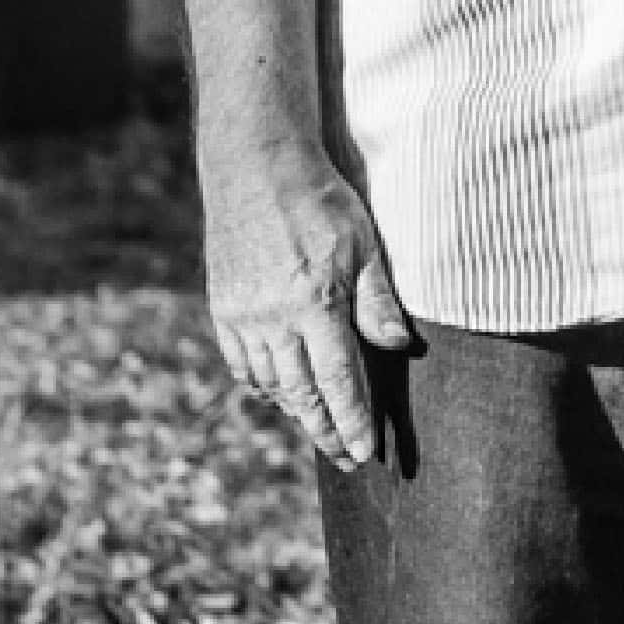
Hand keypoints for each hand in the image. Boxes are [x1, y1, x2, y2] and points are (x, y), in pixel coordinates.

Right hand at [203, 144, 413, 469]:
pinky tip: (281, 395)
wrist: (253, 164)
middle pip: (302, 394)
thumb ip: (377, 298)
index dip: (353, 421)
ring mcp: (243, 316)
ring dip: (297, 413)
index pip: (338, 381)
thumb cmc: (319, 197)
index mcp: (315, 302)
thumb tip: (400, 346)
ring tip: (321, 433)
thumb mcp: (363, 241)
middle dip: (327, 431)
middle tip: (347, 459)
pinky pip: (243, 364)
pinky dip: (264, 386)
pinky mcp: (223, 308)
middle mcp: (274, 318)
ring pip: (271, 383)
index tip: (366, 453)